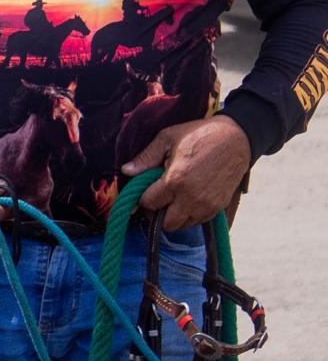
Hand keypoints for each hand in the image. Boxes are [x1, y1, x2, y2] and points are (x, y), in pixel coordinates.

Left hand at [120, 115, 250, 230]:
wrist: (236, 139)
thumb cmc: (198, 135)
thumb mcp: (166, 138)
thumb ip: (145, 157)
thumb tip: (125, 171)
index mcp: (175, 181)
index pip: (149, 203)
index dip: (142, 199)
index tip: (142, 191)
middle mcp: (191, 198)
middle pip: (165, 223)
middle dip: (156, 213)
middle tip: (156, 199)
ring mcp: (207, 205)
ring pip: (182, 225)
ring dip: (173, 216)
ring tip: (172, 199)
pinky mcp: (218, 207)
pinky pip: (197, 221)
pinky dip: (188, 215)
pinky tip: (186, 199)